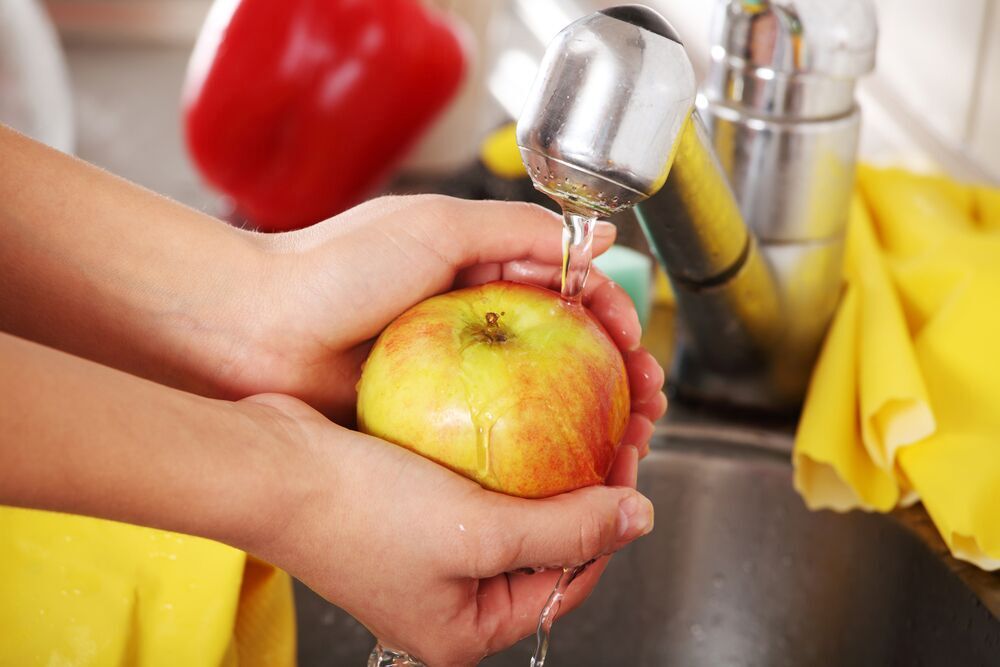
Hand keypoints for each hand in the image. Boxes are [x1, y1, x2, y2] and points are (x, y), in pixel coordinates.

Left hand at [232, 196, 666, 445]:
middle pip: (561, 351)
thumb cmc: (336, 269)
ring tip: (626, 441)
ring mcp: (450, 375)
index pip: (564, 290)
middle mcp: (469, 322)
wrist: (252, 330)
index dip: (608, 314)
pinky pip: (492, 436)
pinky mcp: (426, 419)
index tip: (633, 345)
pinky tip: (563, 469)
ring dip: (585, 419)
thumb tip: (600, 239)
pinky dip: (534, 453)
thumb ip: (520, 229)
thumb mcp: (437, 226)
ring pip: (535, 399)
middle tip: (647, 406)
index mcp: (475, 269)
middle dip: (613, 377)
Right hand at [241, 393, 654, 665]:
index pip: (567, 583)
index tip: (629, 462)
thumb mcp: (478, 531)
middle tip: (617, 427)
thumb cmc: (360, 513)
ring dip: (550, 463)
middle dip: (585, 487)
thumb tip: (639, 521)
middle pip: (544, 544)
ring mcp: (429, 551)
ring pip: (515, 506)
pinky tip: (528, 412)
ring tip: (584, 414)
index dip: (608, 525)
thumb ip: (565, 531)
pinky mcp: (412, 507)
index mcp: (466, 627)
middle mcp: (450, 596)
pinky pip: (478, 482)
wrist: (269, 467)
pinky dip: (506, 451)